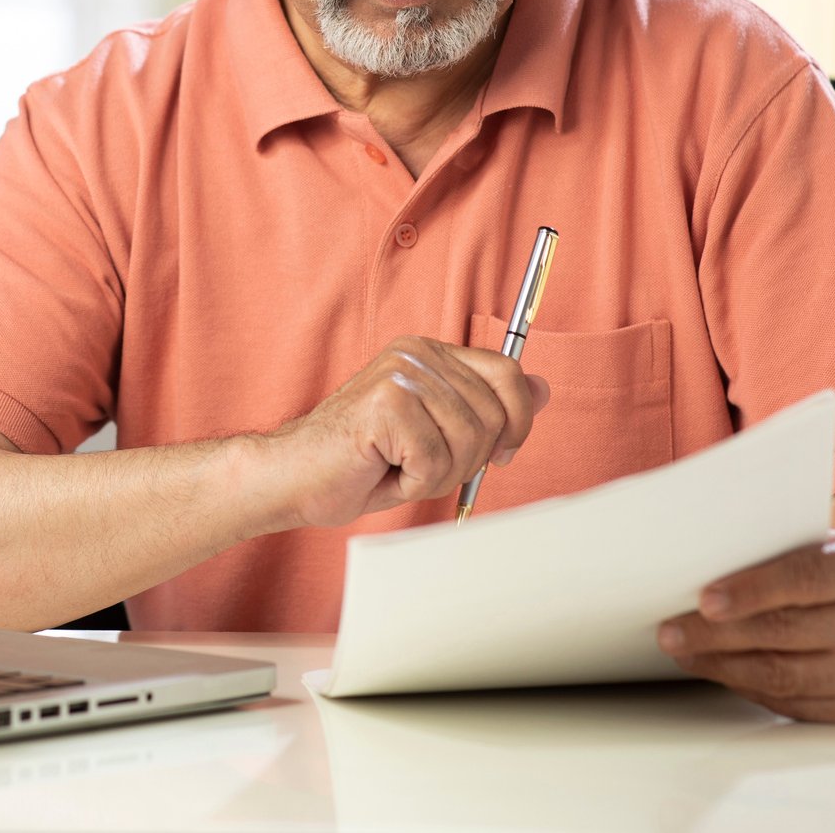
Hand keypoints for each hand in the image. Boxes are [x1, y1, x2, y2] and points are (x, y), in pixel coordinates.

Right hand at [262, 335, 548, 530]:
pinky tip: (383, 470)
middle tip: (424, 466)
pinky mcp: (386, 402)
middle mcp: (416, 353)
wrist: (292, 478)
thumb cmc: (359, 463)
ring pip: (468, 439)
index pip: (508, 373)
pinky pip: (434, 459)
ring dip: (439, 472)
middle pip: (493, 415)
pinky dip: (414, 481)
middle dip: (470, 459)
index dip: (517, 421)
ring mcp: (400, 373)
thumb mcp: (437, 436)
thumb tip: (542, 388)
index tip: (501, 454)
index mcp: (429, 353)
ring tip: (400, 467)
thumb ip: (487, 409)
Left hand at [657, 531, 834, 722]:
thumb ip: (780, 552)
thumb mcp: (829, 545)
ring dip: (723, 665)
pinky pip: (794, 702)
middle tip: (670, 631)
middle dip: (718, 633)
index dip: (752, 590)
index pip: (805, 579)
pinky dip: (749, 686)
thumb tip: (699, 569)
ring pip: (784, 675)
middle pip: (786, 632)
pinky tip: (720, 670)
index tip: (704, 599)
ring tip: (684, 652)